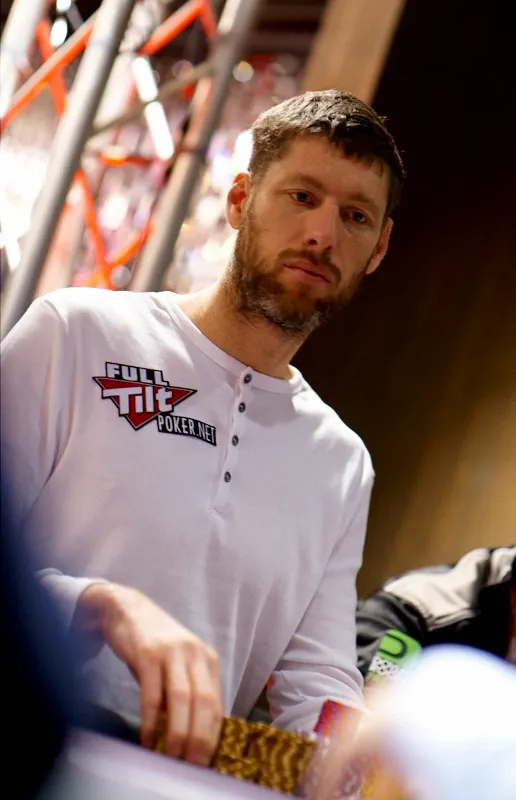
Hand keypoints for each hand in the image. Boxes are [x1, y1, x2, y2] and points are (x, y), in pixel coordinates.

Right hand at [77, 583, 222, 764]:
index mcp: (207, 658)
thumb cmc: (153, 644)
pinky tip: (148, 738)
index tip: (206, 761)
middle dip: (199, 739)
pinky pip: (153, 693)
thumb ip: (187, 691)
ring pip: (182, 699)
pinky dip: (152, 720)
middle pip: (203, 702)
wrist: (126, 608)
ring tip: (171, 757)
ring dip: (178, 733)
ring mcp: (172, 651)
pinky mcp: (148, 653)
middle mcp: (195, 653)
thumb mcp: (178, 664)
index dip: (212, 735)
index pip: (217, 704)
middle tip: (191, 765)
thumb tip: (191, 734)